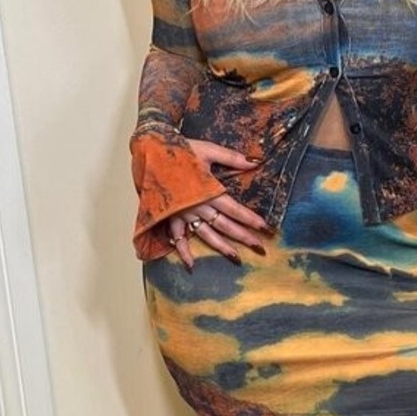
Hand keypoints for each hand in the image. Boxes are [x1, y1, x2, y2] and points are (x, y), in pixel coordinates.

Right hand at [166, 142, 270, 269]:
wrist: (151, 151)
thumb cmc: (179, 149)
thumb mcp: (208, 150)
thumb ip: (231, 158)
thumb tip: (254, 162)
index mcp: (208, 191)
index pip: (234, 209)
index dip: (250, 219)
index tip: (265, 228)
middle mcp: (197, 206)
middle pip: (224, 225)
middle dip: (243, 236)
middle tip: (260, 248)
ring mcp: (183, 213)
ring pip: (206, 234)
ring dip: (221, 247)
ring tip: (236, 258)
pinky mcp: (170, 216)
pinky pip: (177, 237)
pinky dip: (183, 251)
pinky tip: (191, 265)